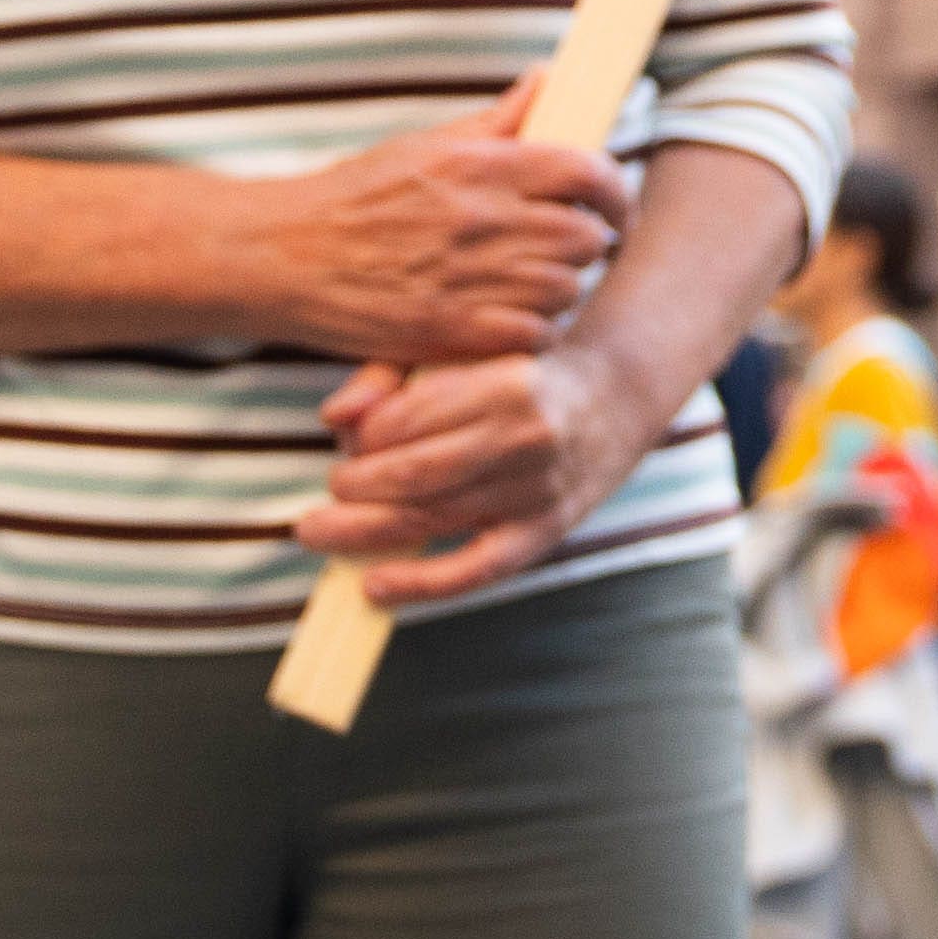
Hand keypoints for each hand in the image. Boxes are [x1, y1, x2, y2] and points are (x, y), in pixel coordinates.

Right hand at [250, 72, 631, 366]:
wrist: (281, 257)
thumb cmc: (354, 196)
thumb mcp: (423, 145)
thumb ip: (497, 121)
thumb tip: (548, 79)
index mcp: (477, 164)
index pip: (587, 170)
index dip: (616, 189)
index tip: (614, 202)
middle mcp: (479, 218)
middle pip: (586, 235)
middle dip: (591, 241)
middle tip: (574, 247)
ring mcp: (467, 279)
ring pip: (566, 289)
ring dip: (562, 288)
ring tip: (537, 281)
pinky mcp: (450, 332)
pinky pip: (533, 337)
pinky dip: (534, 331)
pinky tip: (512, 317)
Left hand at [301, 334, 666, 606]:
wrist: (617, 394)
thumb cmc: (522, 370)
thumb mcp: (465, 352)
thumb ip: (391, 376)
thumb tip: (334, 418)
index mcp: (504, 382)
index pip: (406, 419)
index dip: (362, 437)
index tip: (348, 443)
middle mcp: (526, 437)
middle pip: (414, 473)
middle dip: (352, 487)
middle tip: (324, 495)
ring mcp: (538, 489)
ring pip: (434, 517)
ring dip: (365, 530)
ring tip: (320, 531)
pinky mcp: (546, 530)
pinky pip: (476, 569)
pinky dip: (421, 583)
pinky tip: (374, 586)